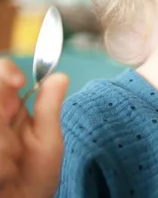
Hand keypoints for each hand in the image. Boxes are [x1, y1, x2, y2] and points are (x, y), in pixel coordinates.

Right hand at [0, 58, 67, 197]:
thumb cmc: (35, 175)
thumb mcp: (47, 140)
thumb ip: (49, 108)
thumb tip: (60, 76)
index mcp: (7, 106)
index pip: (1, 72)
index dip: (5, 72)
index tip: (19, 82)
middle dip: (3, 118)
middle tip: (15, 148)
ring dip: (2, 150)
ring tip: (11, 167)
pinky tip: (3, 177)